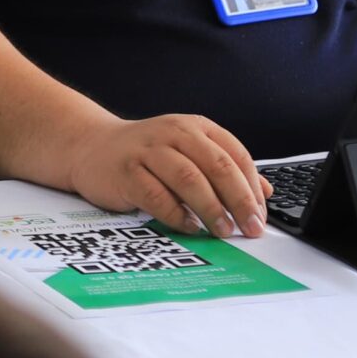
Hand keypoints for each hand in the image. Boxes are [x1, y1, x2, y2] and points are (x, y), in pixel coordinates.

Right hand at [63, 113, 267, 238]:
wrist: (90, 146)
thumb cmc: (146, 154)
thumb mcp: (188, 152)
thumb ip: (225, 169)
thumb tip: (266, 192)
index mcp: (194, 127)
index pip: (235, 155)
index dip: (252, 188)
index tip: (260, 216)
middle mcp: (173, 133)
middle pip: (217, 166)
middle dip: (239, 200)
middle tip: (250, 228)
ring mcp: (148, 151)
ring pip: (189, 179)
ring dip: (211, 209)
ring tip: (222, 230)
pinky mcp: (126, 172)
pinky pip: (157, 196)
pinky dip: (178, 215)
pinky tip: (189, 227)